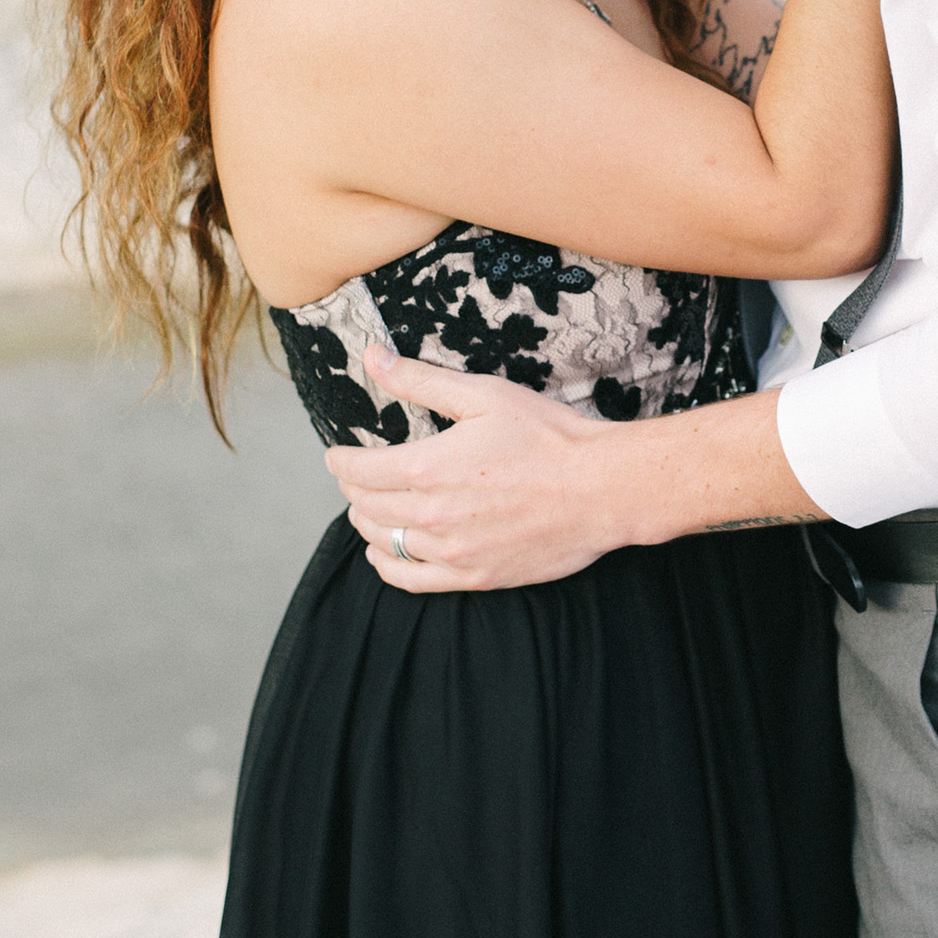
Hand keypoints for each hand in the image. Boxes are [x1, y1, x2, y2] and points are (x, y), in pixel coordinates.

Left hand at [325, 347, 624, 591]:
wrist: (600, 489)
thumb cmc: (548, 436)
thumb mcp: (483, 395)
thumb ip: (420, 380)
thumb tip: (373, 357)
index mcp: (429, 467)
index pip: (360, 470)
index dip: (340, 460)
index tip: (336, 454)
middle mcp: (433, 516)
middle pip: (366, 507)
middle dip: (352, 489)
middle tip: (354, 476)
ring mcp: (453, 552)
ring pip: (384, 544)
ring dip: (368, 524)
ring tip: (369, 509)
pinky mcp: (474, 577)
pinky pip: (411, 580)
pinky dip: (388, 566)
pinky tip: (385, 554)